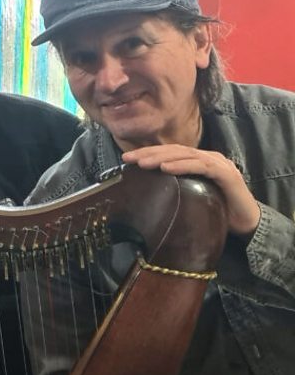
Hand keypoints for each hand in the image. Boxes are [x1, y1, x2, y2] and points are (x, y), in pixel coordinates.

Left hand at [122, 145, 260, 236]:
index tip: (126, 159)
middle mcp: (208, 158)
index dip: (147, 153)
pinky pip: (202, 166)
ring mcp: (218, 164)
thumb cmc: (217, 211)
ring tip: (143, 163)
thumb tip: (144, 195)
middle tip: (127, 158)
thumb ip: (175, 191)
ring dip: (162, 157)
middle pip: (174, 150)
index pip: (169, 153)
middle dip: (149, 153)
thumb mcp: (190, 198)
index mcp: (198, 161)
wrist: (248, 224)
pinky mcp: (227, 174)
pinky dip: (183, 165)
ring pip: (186, 155)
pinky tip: (166, 168)